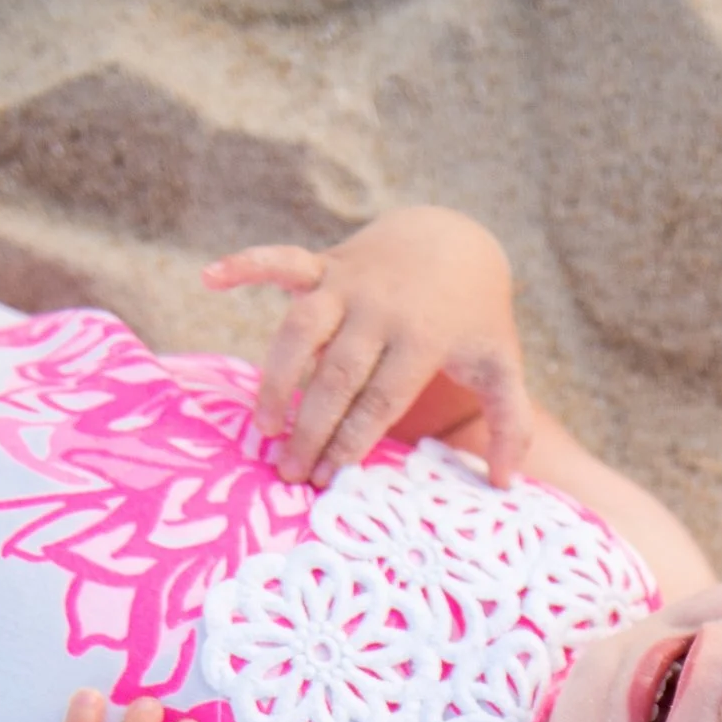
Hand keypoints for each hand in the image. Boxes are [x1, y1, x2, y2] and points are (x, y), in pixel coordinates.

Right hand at [204, 206, 533, 486]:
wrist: (455, 239)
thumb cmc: (475, 316)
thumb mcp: (502, 365)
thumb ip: (511, 422)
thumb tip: (506, 483)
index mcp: (423, 338)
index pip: (378, 400)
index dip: (350, 441)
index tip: (328, 478)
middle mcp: (381, 309)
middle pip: (336, 376)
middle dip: (311, 427)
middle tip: (289, 471)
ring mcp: (350, 282)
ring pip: (301, 330)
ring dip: (276, 376)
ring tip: (263, 425)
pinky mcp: (327, 263)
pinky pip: (282, 260)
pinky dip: (247, 264)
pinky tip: (210, 277)